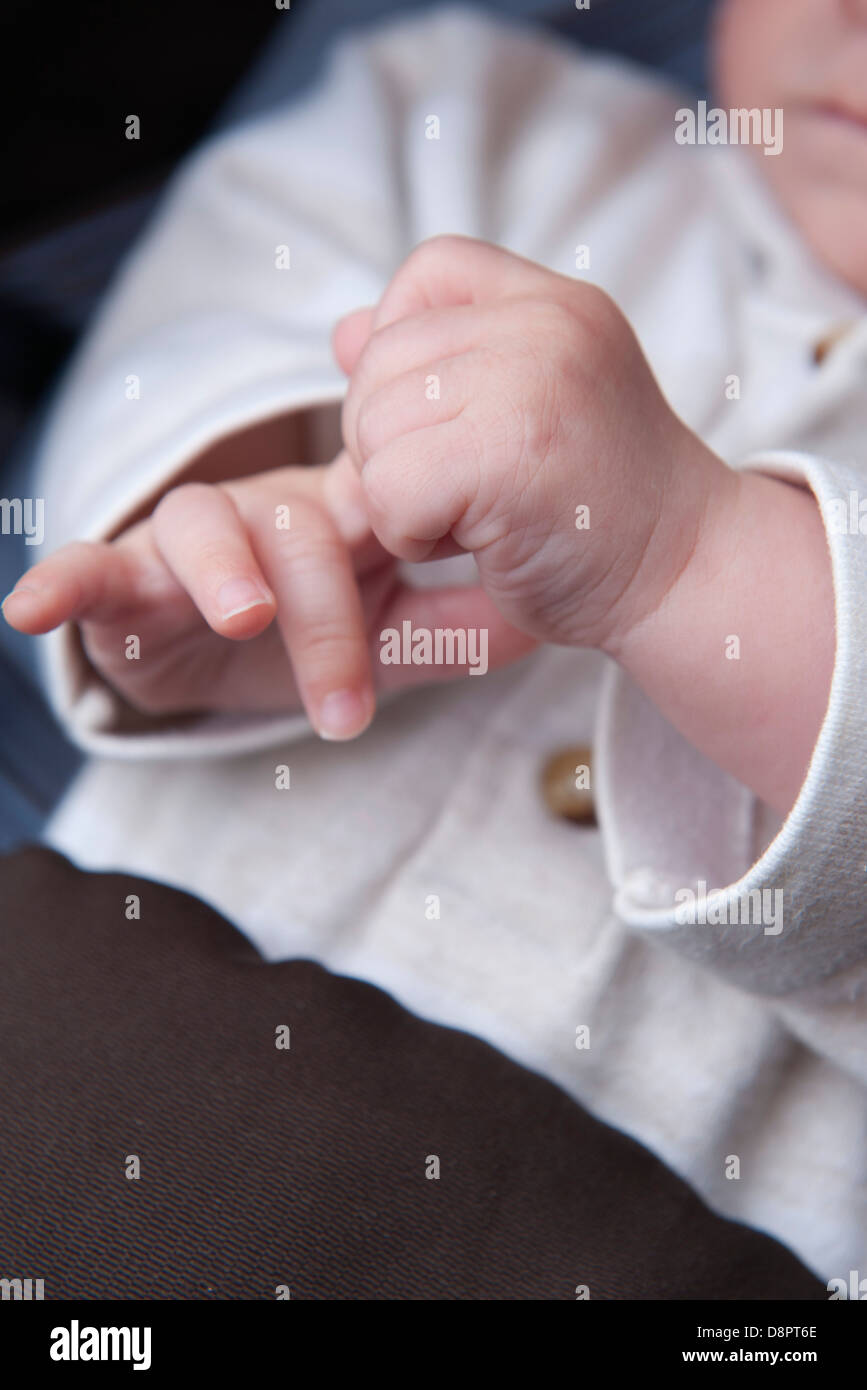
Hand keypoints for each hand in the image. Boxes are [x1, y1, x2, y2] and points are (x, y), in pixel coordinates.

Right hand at [2, 451, 533, 738]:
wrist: (226, 653)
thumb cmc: (318, 634)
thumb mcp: (396, 637)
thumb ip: (459, 625)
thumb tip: (546, 620)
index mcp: (344, 518)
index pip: (380, 504)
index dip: (409, 542)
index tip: (447, 607)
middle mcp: (270, 514)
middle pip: (300, 527)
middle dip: (325, 619)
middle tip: (347, 709)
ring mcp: (196, 539)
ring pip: (204, 525)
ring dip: (225, 575)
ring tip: (246, 619)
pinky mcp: (128, 577)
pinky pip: (90, 566)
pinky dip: (63, 580)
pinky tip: (28, 606)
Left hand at [335, 235, 725, 654]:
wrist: (688, 577)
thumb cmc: (604, 508)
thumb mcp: (530, 406)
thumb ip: (446, 361)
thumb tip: (344, 333)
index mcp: (554, 303)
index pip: (429, 269)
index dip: (403, 342)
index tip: (446, 416)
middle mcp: (543, 325)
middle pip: (379, 360)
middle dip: (393, 441)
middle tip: (461, 490)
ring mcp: (528, 385)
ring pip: (372, 428)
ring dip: (400, 494)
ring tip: (471, 516)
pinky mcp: (507, 456)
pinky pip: (388, 488)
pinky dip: (409, 534)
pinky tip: (467, 545)